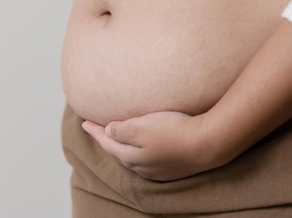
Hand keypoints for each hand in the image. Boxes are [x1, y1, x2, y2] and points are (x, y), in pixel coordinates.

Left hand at [82, 111, 225, 181]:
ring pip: (134, 156)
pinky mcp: (173, 167)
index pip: (106, 142)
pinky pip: (149, 158)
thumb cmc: (173, 132)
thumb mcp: (140, 126)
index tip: (84, 121)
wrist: (207, 144)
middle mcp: (142, 168)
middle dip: (108, 139)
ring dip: (124, 145)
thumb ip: (120, 130)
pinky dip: (141, 148)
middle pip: (119, 152)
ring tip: (119, 134)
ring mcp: (158, 170)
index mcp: (130, 157)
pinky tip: (145, 144)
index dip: (95, 130)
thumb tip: (108, 131)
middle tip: (98, 128)